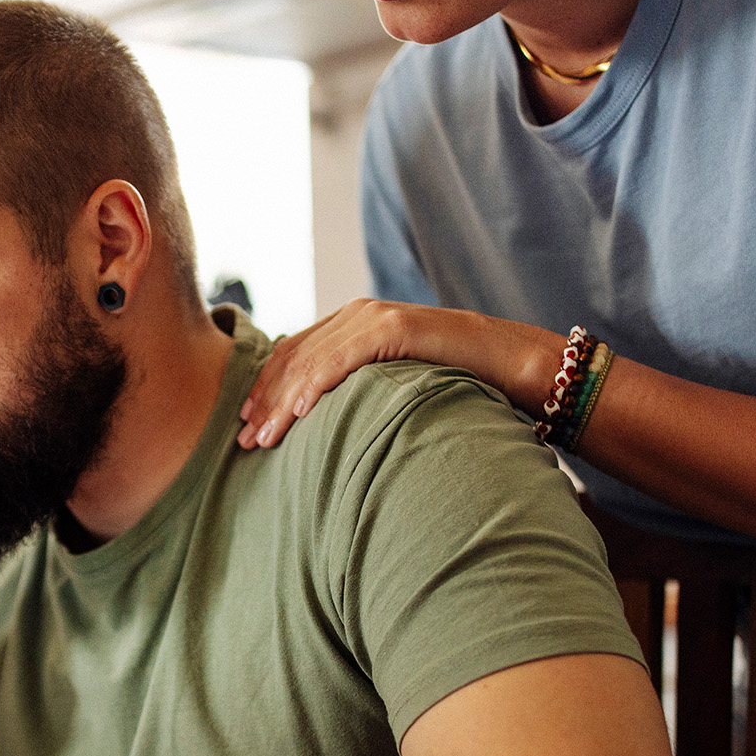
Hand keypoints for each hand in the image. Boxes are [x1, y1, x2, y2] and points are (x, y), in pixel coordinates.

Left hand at [237, 301, 560, 448]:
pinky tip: (299, 412)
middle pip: (293, 358)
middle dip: (265, 402)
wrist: (510, 361)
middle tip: (245, 441)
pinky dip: (316, 384)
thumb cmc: (456, 380)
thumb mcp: (394, 384)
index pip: (293, 355)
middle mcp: (356, 314)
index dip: (266, 390)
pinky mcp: (393, 327)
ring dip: (283, 402)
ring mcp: (373, 317)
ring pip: (311, 361)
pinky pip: (343, 358)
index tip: (247, 426)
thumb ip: (360, 389)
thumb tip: (324, 425)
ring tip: (266, 438)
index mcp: (352, 324)